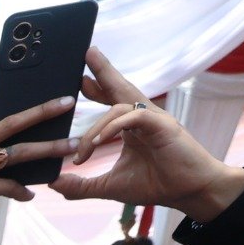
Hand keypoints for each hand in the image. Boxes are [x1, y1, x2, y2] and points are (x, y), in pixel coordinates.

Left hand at [53, 49, 243, 218]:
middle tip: (87, 52)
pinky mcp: (163, 125)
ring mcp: (154, 119)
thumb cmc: (157, 184)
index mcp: (132, 126)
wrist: (190, 192)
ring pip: (119, 106)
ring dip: (95, 129)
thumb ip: (81, 186)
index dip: (96, 88)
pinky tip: (97, 143)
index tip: (80, 79)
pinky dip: (112, 128)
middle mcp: (143, 117)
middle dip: (103, 71)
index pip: (111, 101)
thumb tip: (53, 184)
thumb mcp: (110, 186)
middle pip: (120, 87)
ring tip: (83, 151)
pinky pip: (134, 117)